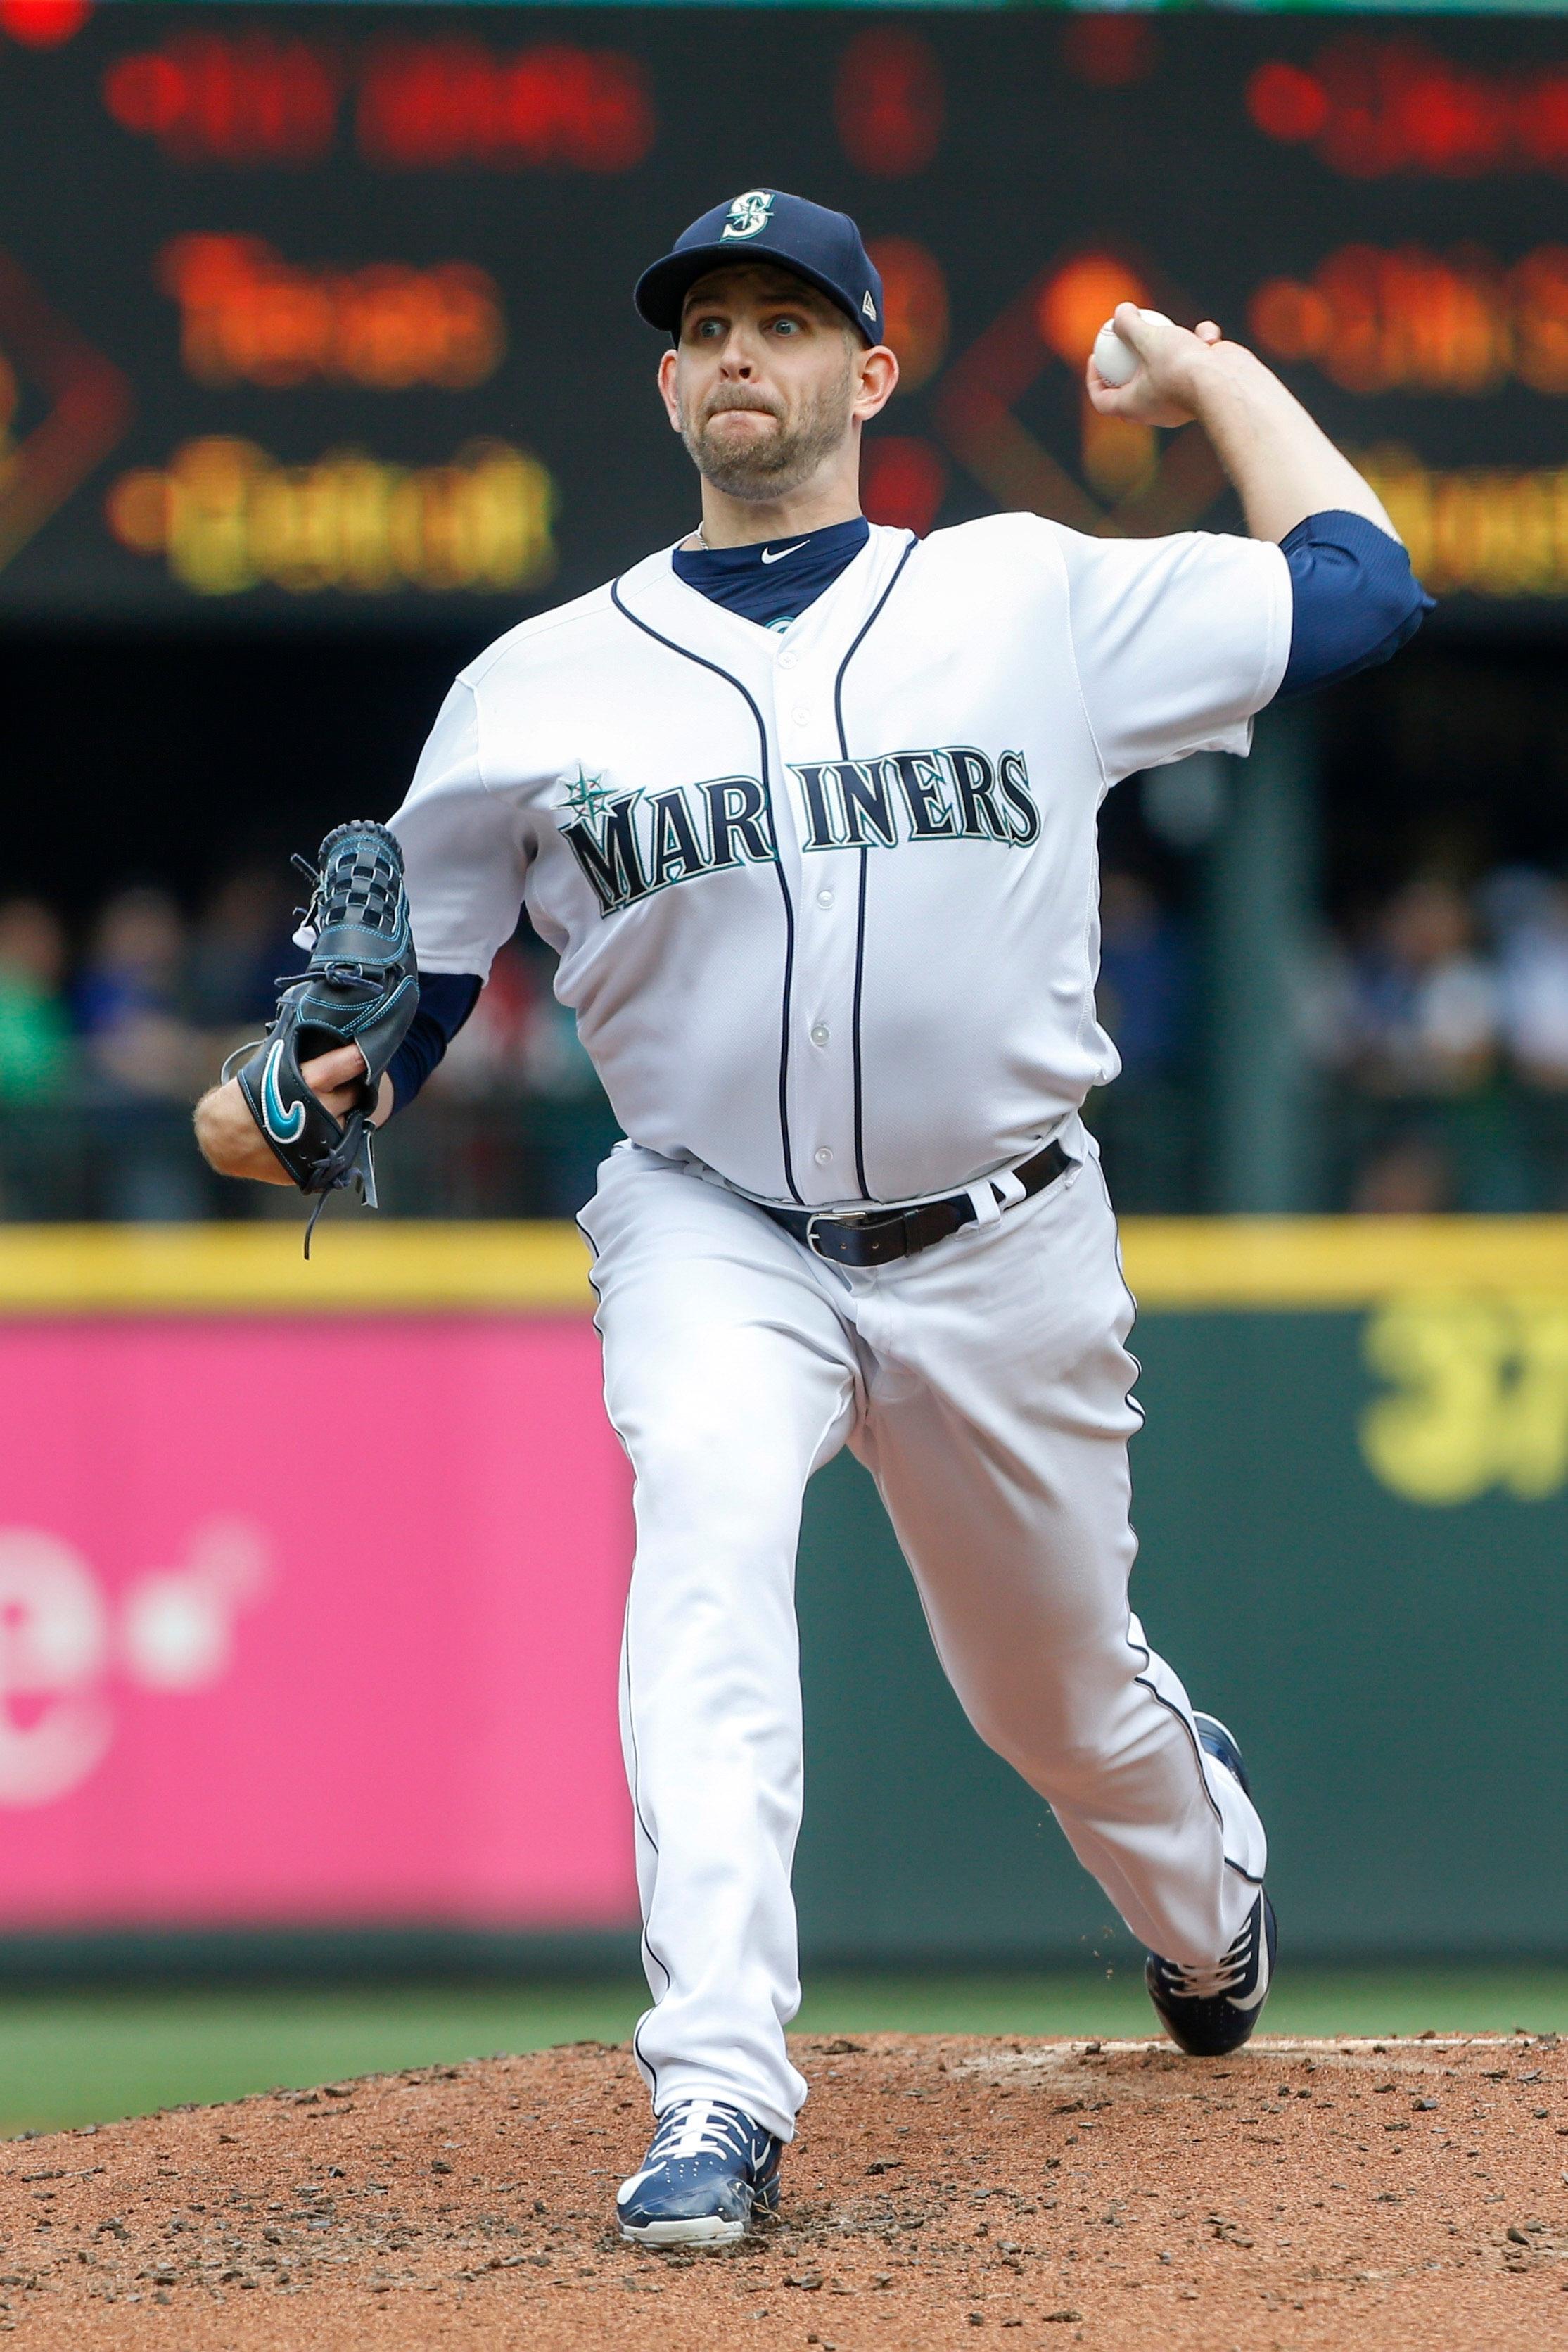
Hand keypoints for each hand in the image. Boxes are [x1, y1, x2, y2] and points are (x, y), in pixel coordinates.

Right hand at [194, 1044, 377, 1184]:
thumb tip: (317, 1040)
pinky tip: (316, 1132)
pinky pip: (336, 1148)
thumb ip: (296, 1058)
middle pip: (354, 1095)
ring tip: (324, 1111)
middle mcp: (322, 1112)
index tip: (368, 1051)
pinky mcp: (318, 1164)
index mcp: (310, 1084)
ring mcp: (322, 1141)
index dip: (360, 1056)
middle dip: (350, 1088)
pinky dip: (330, 1139)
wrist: (222, 1141)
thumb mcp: (269, 1069)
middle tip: (338, 1085)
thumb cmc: (242, 1099)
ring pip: (348, 1123)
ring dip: (341, 1116)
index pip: (349, 1064)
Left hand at [1086, 305, 1232, 429]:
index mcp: (1135, 407)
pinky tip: (1208, 337)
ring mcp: (1181, 400)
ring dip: (1171, 345)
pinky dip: (1201, 346)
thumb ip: (1130, 325)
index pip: (1104, 401)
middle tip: (1127, 340)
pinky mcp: (1204, 387)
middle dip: (1129, 363)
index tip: (1096, 356)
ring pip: (1168, 369)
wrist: (1228, 384)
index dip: (1094, 380)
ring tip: (1172, 330)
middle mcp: (1156, 410)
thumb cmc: (1182, 367)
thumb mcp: (1149, 339)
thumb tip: (1120, 312)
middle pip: (1133, 388)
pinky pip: (1196, 363)